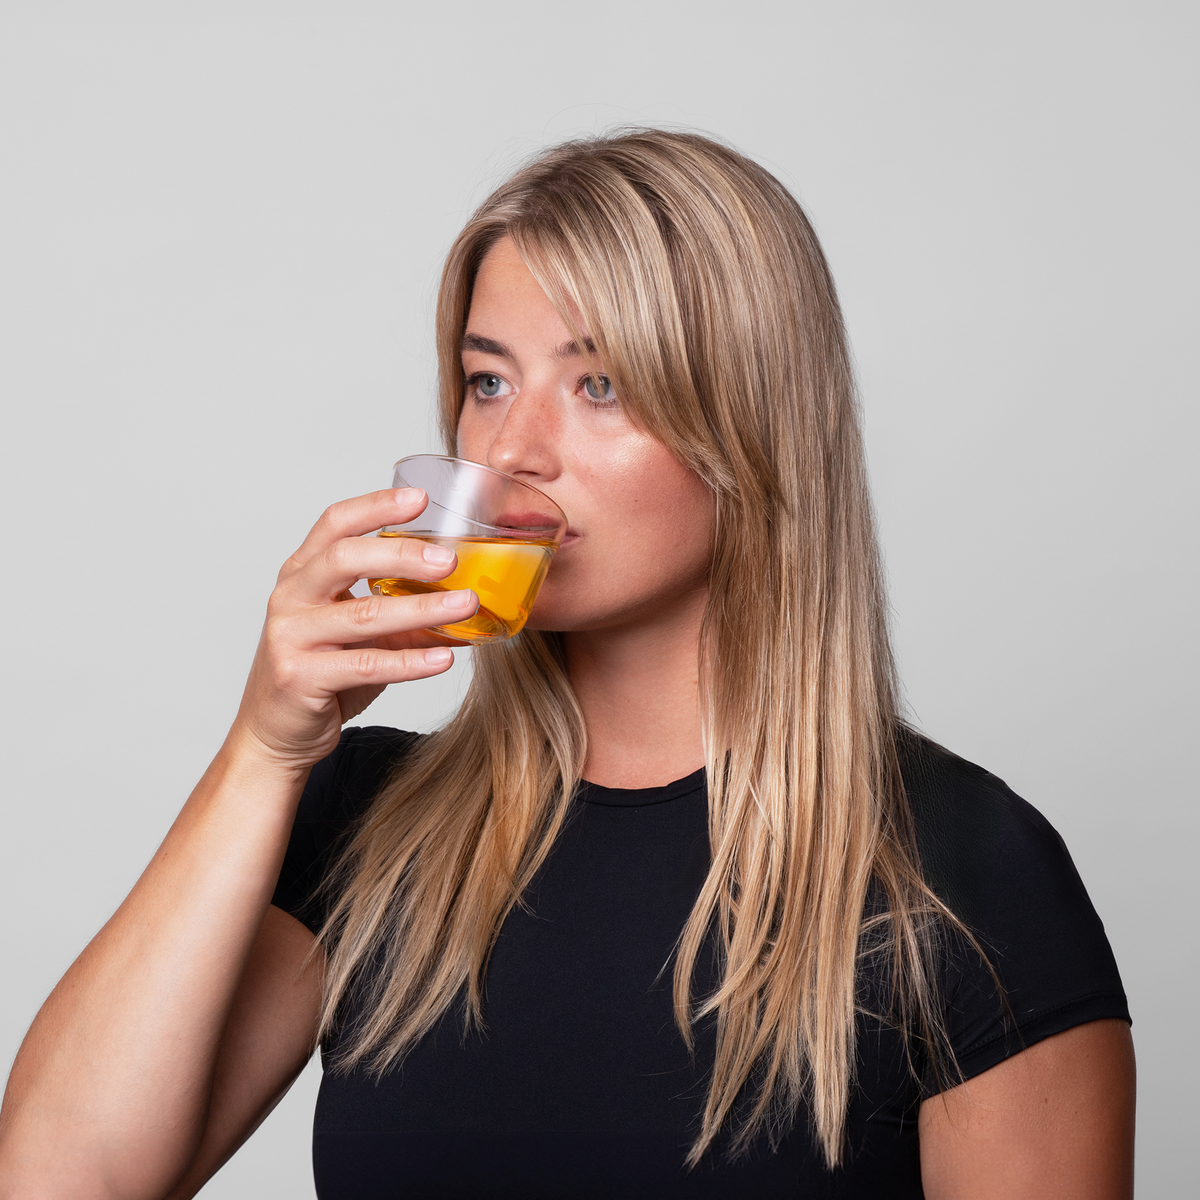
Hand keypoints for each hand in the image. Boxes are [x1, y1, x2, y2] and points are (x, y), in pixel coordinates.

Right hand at [231, 487, 477, 768]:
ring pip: (363, 614)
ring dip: (422, 608)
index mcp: (302, 574)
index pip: (336, 523)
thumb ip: (404, 616)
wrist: (274, 734)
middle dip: (402, 553)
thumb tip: (466, 603)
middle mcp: (291, 598)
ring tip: (466, 604)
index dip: (376, 506)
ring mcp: (291, 637)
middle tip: (450, 557)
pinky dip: (409, 661)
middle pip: (345, 558)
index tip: (420, 497)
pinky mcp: (300, 677)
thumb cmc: (320, 677)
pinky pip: (365, 664)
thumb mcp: (362, 637)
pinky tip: (444, 657)